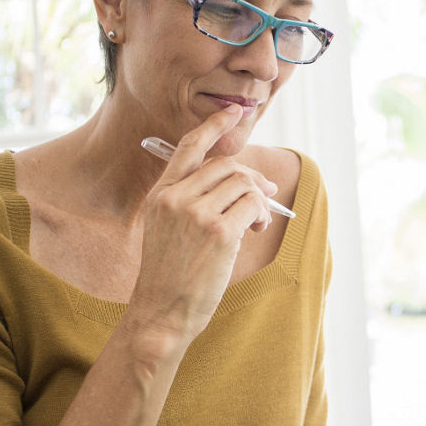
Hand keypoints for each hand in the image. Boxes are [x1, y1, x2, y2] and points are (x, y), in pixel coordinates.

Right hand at [125, 104, 277, 346]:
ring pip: (243, 184)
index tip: (234, 112)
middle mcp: (175, 198)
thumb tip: (244, 181)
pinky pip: (252, 206)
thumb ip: (192, 202)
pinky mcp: (218, 232)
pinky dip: (261, 215)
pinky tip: (255, 230)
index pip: (188, 147)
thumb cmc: (169, 277)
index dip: (213, 126)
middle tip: (265, 196)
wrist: (160, 312)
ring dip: (258, 201)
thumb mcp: (167, 231)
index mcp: (160, 195)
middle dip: (252, 178)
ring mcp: (195, 213)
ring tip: (255, 223)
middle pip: (226, 166)